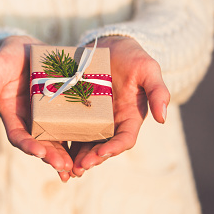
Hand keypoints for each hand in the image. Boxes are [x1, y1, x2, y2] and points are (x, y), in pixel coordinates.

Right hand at [0, 35, 73, 181]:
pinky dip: (79, 137)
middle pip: (40, 143)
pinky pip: (72, 125)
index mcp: (12, 114)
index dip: (27, 145)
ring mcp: (47, 115)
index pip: (18, 135)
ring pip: (57, 139)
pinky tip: (93, 147)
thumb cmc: (7, 55)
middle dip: (51, 156)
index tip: (39, 151)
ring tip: (77, 167)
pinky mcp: (62, 108)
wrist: (25, 46)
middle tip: (63, 167)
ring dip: (66, 154)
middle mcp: (29, 119)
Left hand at [69, 36, 169, 176]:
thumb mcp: (148, 69)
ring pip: (84, 143)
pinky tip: (50, 148)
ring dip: (76, 157)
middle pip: (102, 146)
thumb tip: (163, 118)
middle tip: (80, 167)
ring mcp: (92, 119)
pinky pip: (68, 129)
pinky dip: (62, 141)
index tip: (103, 153)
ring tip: (66, 168)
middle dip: (92, 158)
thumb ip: (158, 91)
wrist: (111, 45)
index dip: (114, 148)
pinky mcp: (76, 112)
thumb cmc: (133, 57)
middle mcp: (111, 123)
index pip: (124, 139)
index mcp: (130, 117)